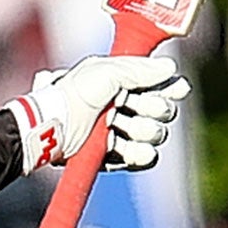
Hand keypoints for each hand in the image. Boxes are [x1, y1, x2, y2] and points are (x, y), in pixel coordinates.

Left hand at [14, 55, 190, 172]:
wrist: (51, 128)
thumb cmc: (72, 95)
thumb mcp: (104, 72)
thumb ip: (138, 69)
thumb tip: (169, 69)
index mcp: (123, 82)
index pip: (161, 85)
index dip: (172, 88)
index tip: (176, 89)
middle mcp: (125, 107)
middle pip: (163, 111)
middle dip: (152, 108)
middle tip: (127, 106)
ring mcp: (121, 133)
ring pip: (156, 134)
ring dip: (142, 130)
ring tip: (117, 127)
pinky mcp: (116, 158)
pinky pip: (145, 158)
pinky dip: (140, 154)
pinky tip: (126, 148)